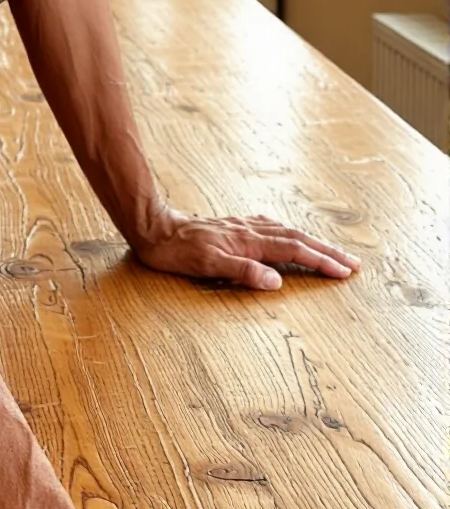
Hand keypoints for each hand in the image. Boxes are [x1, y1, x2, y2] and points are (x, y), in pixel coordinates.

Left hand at [129, 204, 362, 290]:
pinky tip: (290, 235)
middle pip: (298, 238)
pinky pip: (272, 227)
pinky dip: (290, 233)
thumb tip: (277, 281)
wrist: (154, 229)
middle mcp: (251, 230)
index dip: (321, 262)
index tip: (345, 272)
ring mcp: (244, 227)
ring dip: (313, 241)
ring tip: (332, 251)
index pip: (295, 251)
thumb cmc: (177, 252)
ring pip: (288, 231)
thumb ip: (243, 272)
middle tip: (354, 263)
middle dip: (328, 251)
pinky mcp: (235, 227)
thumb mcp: (207, 266)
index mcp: (249, 241)